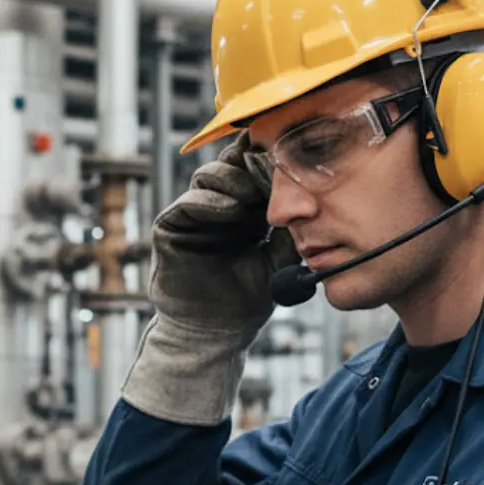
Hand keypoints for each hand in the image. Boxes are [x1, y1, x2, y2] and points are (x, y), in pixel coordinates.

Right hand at [121, 132, 298, 425]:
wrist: (217, 332)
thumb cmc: (249, 299)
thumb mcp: (281, 261)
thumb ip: (293, 232)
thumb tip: (313, 199)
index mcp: (247, 210)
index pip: (255, 172)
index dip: (269, 161)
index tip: (289, 152)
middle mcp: (219, 206)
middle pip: (231, 165)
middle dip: (250, 161)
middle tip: (269, 161)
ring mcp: (194, 214)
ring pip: (208, 177)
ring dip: (231, 179)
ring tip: (250, 192)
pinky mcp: (171, 227)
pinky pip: (187, 204)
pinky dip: (209, 202)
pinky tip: (231, 210)